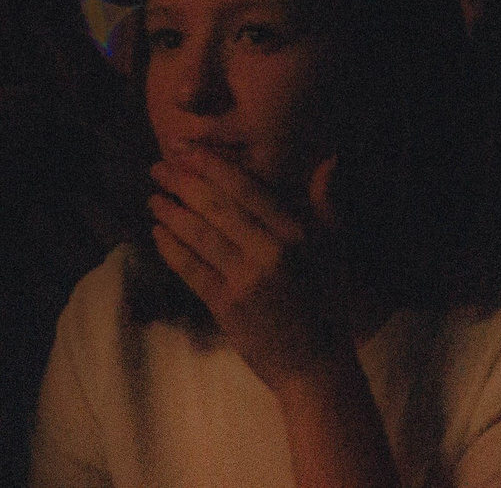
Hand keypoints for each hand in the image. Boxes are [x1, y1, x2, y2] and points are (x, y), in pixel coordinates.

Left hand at [148, 150, 356, 391]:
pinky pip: (192, 270)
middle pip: (220, 209)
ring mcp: (246, 279)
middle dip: (185, 184)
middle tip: (159, 166)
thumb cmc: (327, 301)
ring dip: (172, 213)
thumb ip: (327, 204)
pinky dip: (172, 250)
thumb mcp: (336, 248)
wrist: (315, 362)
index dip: (218, 168)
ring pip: (201, 237)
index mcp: (299, 233)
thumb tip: (328, 161)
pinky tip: (157, 234)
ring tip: (153, 196)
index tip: (192, 151)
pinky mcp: (225, 305)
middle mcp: (272, 251)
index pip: (251, 191)